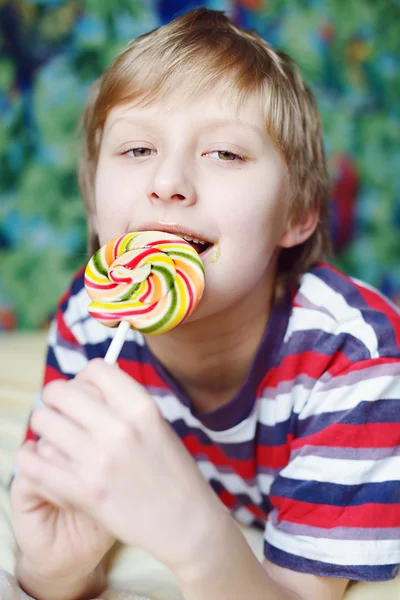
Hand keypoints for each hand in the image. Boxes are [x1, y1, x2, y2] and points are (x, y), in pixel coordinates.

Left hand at [15, 360, 226, 576]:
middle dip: (56, 400)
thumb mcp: (157, 425)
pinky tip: (41, 462)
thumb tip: (89, 380)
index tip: (84, 393)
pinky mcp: (85, 492)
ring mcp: (101, 460)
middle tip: (61, 415)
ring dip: (45, 428)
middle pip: (61, 391)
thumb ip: (124, 402)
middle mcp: (120, 428)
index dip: (84, 378)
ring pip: (43, 421)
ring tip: (56, 440)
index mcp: (142, 407)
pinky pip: (35, 463)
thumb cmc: (173, 472)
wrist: (186, 522)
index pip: (96, 369)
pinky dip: (31, 459)